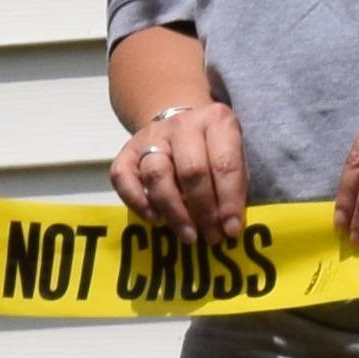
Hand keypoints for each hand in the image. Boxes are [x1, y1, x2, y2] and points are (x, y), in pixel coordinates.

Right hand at [111, 97, 254, 243]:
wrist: (179, 122)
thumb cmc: (213, 148)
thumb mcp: (235, 156)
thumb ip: (235, 185)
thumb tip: (230, 224)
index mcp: (217, 121)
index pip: (224, 164)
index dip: (228, 200)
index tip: (231, 229)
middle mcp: (183, 125)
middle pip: (191, 171)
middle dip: (203, 210)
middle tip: (211, 237)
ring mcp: (151, 136)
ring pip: (157, 174)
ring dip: (174, 211)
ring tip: (188, 235)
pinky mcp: (127, 151)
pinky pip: (123, 177)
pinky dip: (137, 201)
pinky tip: (155, 220)